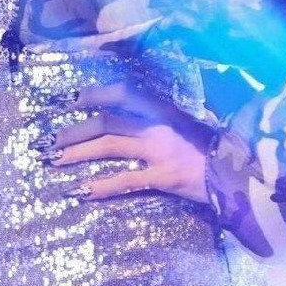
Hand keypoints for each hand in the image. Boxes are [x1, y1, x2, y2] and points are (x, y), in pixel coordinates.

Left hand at [39, 78, 215, 205]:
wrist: (235, 171)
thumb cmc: (207, 146)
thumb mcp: (180, 122)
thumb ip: (154, 117)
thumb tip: (123, 117)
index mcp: (161, 107)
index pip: (120, 93)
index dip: (93, 95)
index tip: (71, 101)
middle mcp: (156, 124)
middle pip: (106, 122)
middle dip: (75, 131)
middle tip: (51, 140)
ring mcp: (159, 150)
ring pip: (109, 147)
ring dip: (78, 153)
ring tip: (55, 162)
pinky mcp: (163, 177)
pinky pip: (125, 180)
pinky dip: (101, 186)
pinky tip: (81, 192)